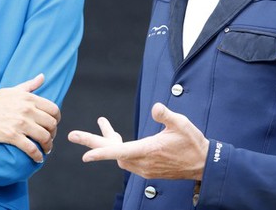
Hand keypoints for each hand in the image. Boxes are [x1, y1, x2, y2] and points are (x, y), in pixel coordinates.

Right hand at [0, 73, 60, 162]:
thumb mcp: (12, 90)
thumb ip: (29, 85)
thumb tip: (42, 76)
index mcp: (29, 98)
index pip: (53, 109)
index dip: (57, 119)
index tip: (53, 125)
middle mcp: (27, 110)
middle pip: (51, 124)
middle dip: (53, 134)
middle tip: (49, 139)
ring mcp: (20, 123)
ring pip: (44, 137)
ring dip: (48, 146)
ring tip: (46, 150)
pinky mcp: (12, 136)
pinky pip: (31, 148)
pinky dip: (37, 155)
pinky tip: (38, 158)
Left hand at [68, 102, 208, 179]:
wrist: (203, 164)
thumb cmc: (192, 143)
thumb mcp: (182, 124)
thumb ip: (166, 116)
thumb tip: (155, 107)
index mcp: (148, 150)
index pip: (119, 152)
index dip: (101, 152)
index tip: (85, 154)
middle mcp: (142, 162)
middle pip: (112, 153)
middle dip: (92, 143)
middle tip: (72, 135)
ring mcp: (144, 168)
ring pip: (118, 156)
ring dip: (108, 143)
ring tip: (104, 126)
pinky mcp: (147, 169)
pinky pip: (126, 159)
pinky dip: (118, 149)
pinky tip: (118, 139)